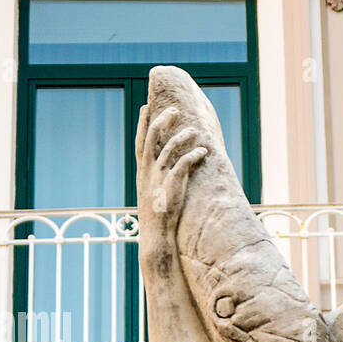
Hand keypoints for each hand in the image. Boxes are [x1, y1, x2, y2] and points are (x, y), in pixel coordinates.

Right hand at [135, 104, 208, 267]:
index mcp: (142, 170)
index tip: (145, 107)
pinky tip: (203, 151)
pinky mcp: (172, 184)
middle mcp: (148, 170)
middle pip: (151, 138)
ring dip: (182, 137)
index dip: (142, 123)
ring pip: (169, 148)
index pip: (140, 141)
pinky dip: (194, 155)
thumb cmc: (157, 214)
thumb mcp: (151, 192)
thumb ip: (155, 176)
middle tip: (173, 109)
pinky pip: (184, 164)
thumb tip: (165, 167)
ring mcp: (159, 176)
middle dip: (161, 120)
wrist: (157, 234)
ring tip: (194, 130)